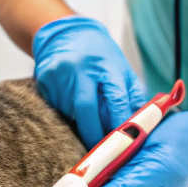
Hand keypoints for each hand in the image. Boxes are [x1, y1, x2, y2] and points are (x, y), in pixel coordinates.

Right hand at [32, 15, 148, 147]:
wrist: (66, 33)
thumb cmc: (100, 55)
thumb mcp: (122, 68)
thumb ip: (132, 96)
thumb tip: (142, 127)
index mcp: (107, 66)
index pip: (116, 101)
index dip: (120, 126)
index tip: (124, 145)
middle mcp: (81, 68)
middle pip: (87, 110)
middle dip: (94, 135)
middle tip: (101, 152)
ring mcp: (60, 74)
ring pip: (70, 113)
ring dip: (80, 124)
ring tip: (87, 125)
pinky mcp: (44, 79)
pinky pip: (56, 108)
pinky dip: (66, 114)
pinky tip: (70, 106)